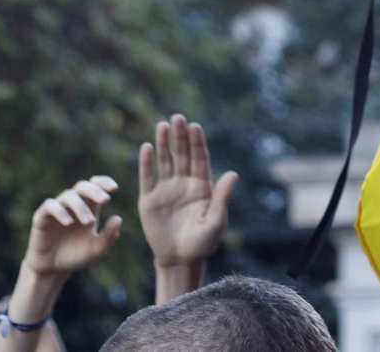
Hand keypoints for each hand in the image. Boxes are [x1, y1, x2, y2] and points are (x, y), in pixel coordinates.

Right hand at [23, 177, 123, 276]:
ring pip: (68, 196)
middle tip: (106, 200)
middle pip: (82, 186)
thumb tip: (118, 218)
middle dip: (95, 191)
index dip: (104, 183)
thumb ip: (109, 236)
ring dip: (80, 206)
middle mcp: (73, 204)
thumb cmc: (77, 256)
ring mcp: (57, 209)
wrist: (54, 270)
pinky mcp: (42, 217)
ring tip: (89, 222)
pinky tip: (69, 222)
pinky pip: (50, 206)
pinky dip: (60, 211)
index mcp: (88, 207)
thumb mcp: (97, 249)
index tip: (115, 188)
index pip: (95, 185)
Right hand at [138, 115, 236, 267]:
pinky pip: (147, 178)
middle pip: (182, 155)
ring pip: (165, 161)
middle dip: (180, 137)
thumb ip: (222, 198)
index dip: (197, 142)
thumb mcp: (215, 222)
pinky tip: (146, 148)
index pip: (199, 159)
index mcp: (202, 186)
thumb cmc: (202, 243)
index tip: (195, 126)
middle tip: (177, 117)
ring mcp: (166, 190)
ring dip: (163, 144)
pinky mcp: (150, 200)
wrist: (179, 260)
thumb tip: (233, 173)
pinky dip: (146, 163)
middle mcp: (184, 184)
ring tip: (162, 126)